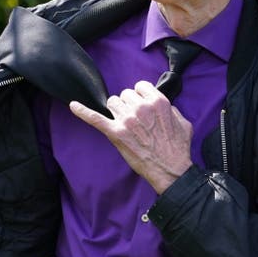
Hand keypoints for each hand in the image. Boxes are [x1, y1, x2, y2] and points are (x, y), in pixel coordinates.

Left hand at [70, 80, 194, 193]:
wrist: (170, 169)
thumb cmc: (177, 148)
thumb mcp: (183, 122)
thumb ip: (171, 109)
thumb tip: (161, 105)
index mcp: (158, 102)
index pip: (140, 86)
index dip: (140, 96)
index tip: (141, 105)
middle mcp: (141, 108)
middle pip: (125, 94)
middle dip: (128, 104)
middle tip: (134, 120)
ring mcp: (127, 120)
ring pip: (112, 102)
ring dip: (116, 110)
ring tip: (123, 123)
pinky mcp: (115, 133)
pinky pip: (95, 118)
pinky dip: (83, 111)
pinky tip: (74, 106)